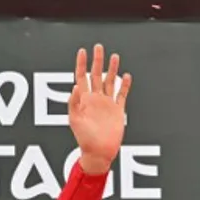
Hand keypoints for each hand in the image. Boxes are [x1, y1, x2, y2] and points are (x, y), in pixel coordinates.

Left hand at [69, 45, 130, 174]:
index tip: (82, 51)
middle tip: (98, 47)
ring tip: (114, 56)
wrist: (99, 152)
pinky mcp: (117, 110)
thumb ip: (74, 103)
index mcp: (84, 100)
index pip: (82, 77)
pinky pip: (121, 95)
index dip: (82, 64)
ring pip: (110, 82)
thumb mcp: (75, 121)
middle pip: (96, 75)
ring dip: (112, 69)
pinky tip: (126, 76)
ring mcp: (107, 104)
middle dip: (97, 61)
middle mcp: (96, 99)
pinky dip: (124, 85)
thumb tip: (75, 86)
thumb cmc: (85, 139)